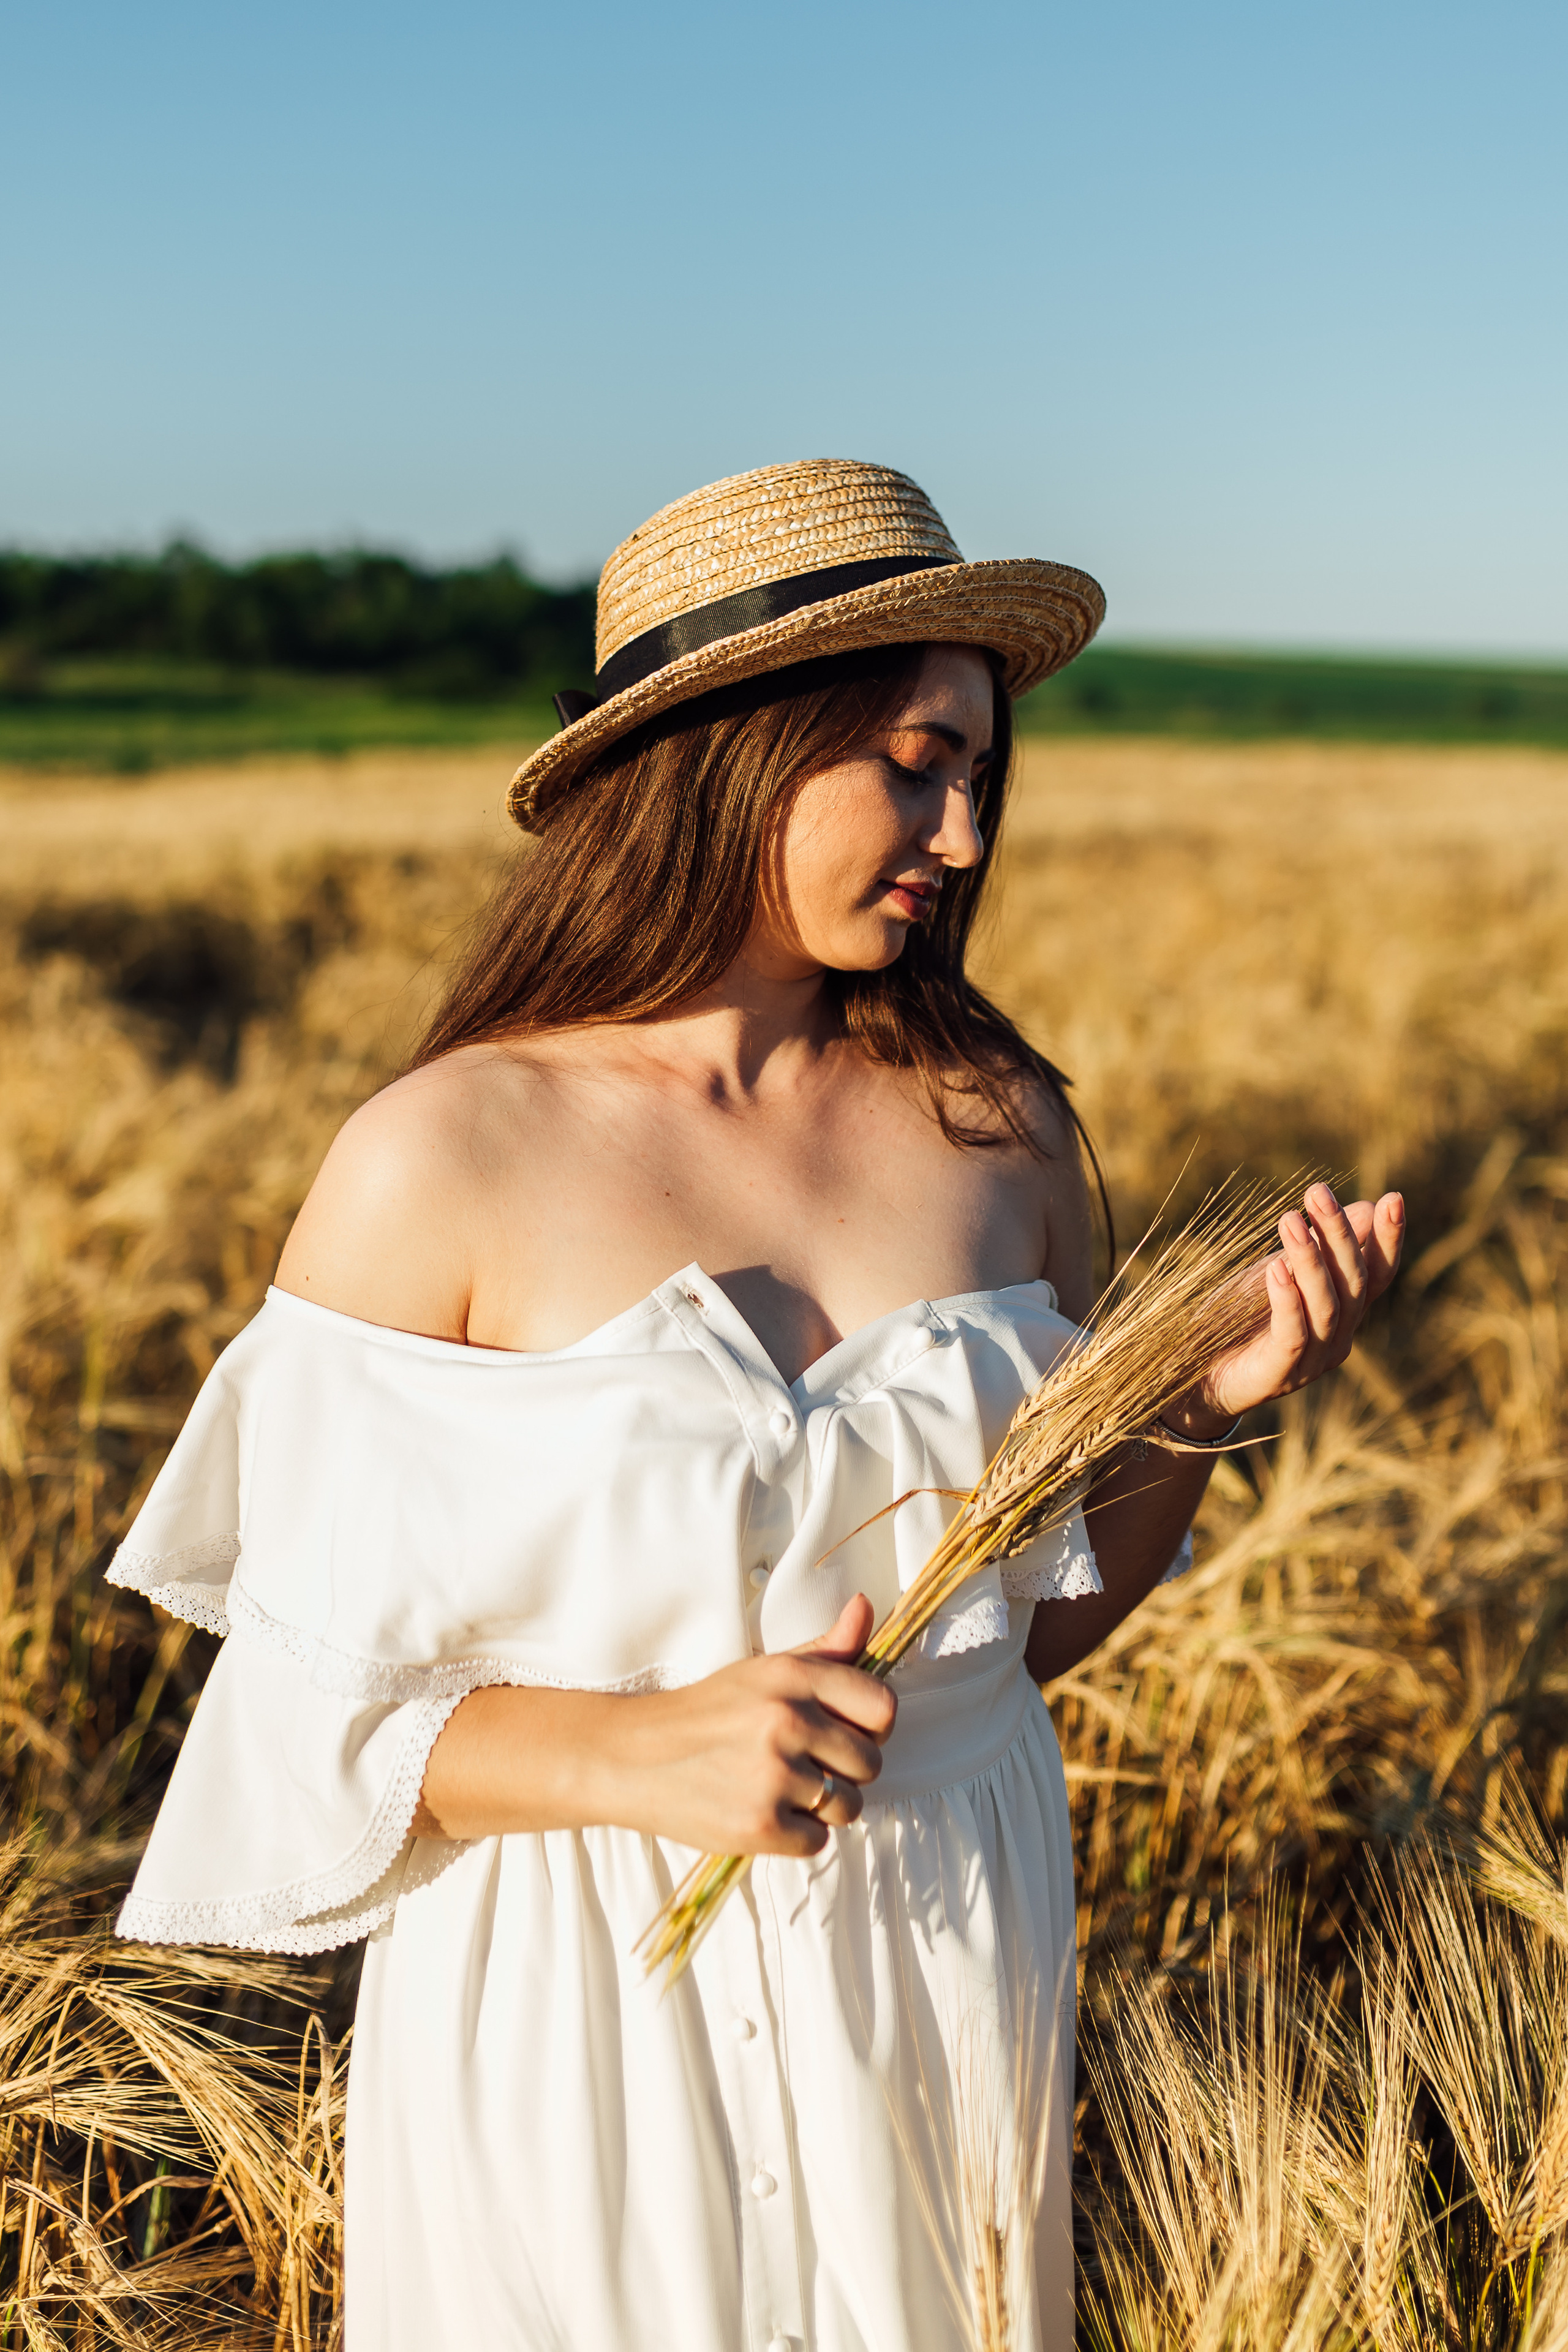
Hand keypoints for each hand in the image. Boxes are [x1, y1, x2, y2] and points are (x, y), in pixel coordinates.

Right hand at [610, 1595, 895, 1856]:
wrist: (632, 1758)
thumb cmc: (706, 1713)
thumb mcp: (764, 1670)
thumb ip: (825, 1650)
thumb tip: (865, 1608)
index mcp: (793, 1677)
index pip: (882, 1707)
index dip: (873, 1727)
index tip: (846, 1733)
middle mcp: (788, 1720)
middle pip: (871, 1762)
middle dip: (845, 1771)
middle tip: (802, 1765)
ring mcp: (774, 1775)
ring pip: (849, 1806)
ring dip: (823, 1807)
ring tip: (781, 1789)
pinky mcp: (760, 1825)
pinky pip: (817, 1842)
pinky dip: (794, 1835)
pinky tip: (762, 1811)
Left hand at [1166, 1183, 1404, 1436]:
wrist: (1197, 1378)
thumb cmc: (1240, 1320)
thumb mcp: (1280, 1273)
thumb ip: (1318, 1248)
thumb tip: (1364, 1207)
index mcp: (1344, 1314)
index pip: (1377, 1274)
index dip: (1388, 1239)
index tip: (1393, 1198)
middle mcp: (1338, 1339)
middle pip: (1353, 1283)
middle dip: (1339, 1234)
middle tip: (1318, 1193)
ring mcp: (1313, 1361)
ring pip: (1327, 1306)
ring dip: (1310, 1259)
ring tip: (1290, 1219)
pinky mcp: (1281, 1375)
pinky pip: (1292, 1334)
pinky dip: (1288, 1299)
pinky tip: (1276, 1269)